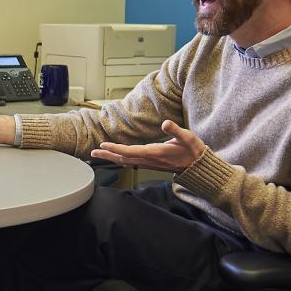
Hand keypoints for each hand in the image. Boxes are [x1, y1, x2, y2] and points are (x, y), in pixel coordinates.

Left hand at [90, 119, 205, 172]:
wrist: (198, 167)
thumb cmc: (193, 151)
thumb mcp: (188, 138)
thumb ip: (176, 130)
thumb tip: (165, 123)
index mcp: (155, 153)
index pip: (131, 151)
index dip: (116, 149)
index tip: (103, 145)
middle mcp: (149, 159)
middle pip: (123, 158)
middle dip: (107, 155)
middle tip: (92, 153)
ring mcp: (149, 162)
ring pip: (126, 161)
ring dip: (111, 158)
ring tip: (98, 155)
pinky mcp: (150, 163)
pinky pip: (131, 162)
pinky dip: (119, 159)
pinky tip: (114, 157)